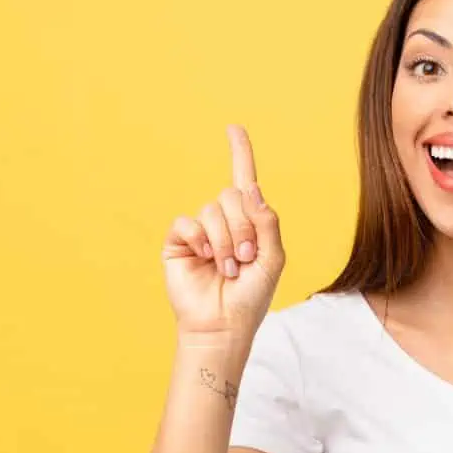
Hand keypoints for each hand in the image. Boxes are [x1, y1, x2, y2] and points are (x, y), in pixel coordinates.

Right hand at [161, 124, 284, 336]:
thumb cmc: (251, 296)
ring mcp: (200, 231)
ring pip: (213, 210)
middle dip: (244, 228)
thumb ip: (266, 221)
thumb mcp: (273, 258)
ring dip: (226, 241)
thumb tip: (251, 187)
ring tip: (229, 268)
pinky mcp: (179, 241)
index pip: (244, 180)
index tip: (234, 128)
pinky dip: (201, 240)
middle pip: (232, 195)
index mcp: (249, 222)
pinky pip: (188, 222)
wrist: (224, 324)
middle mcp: (224, 221)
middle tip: (246, 259)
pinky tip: (205, 260)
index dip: (240, 153)